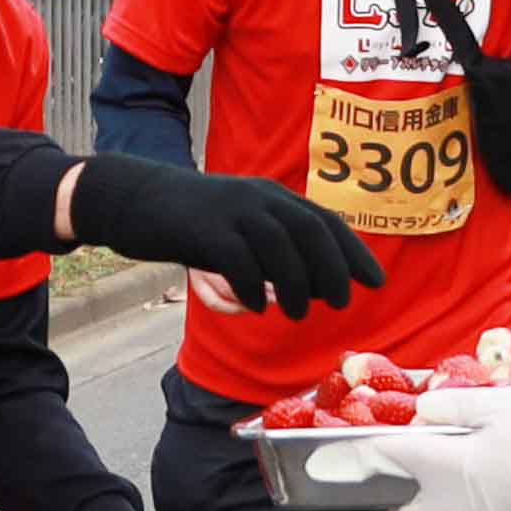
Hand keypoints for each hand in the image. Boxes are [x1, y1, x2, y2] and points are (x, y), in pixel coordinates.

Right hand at [65, 155, 382, 316]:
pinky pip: (239, 261)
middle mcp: (258, 198)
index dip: (353, 252)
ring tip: (298, 314)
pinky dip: (253, 287)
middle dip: (333, 270)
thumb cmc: (190, 222)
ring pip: (279, 249)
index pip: (324, 222)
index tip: (375, 281)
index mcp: (271, 197)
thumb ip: (266, 255)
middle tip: (341, 303)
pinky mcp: (203, 230)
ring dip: (296, 286)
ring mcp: (231, 211)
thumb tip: (292, 294)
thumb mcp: (236, 228)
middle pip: (310, 233)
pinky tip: (257, 306)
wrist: (135, 199)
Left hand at [360, 383, 510, 510]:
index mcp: (444, 465)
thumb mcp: (503, 406)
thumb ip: (458, 406)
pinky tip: (496, 493)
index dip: (358, 457)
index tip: (334, 464)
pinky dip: (481, 509)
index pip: (388, 458)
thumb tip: (424, 409)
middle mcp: (456, 502)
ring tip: (442, 496)